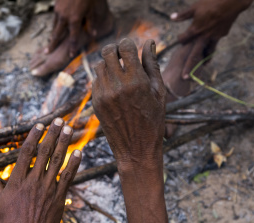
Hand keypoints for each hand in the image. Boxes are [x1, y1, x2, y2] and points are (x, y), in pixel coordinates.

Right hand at [0, 118, 80, 222]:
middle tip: (59, 121)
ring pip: (58, 161)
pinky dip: (74, 164)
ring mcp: (48, 190)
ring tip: (69, 130)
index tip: (40, 125)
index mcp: (17, 181)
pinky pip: (68, 177)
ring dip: (64, 143)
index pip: (26, 152)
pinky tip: (78, 153)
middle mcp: (33, 182)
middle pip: (44, 152)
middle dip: (52, 134)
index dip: (33, 136)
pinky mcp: (58, 199)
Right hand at [48, 0, 110, 56]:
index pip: (73, 37)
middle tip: (46, 52)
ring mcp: (58, 11)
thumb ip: (91, 22)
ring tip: (50, 42)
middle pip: (56, 34)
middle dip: (52, 44)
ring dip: (53, 34)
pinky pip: (55, 18)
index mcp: (74, 19)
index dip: (73, 47)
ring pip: (55, 26)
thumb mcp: (92, 9)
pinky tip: (56, 27)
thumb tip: (93, 35)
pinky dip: (56, 24)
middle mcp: (64, 17)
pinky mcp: (56, 5)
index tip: (71, 55)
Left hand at [92, 38, 165, 167]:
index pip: (125, 47)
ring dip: (108, 64)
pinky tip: (114, 86)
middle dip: (115, 50)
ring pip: (99, 66)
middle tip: (122, 56)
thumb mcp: (158, 92)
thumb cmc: (153, 120)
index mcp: (136, 81)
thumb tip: (149, 42)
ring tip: (119, 73)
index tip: (131, 48)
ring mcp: (104, 95)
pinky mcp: (96, 103)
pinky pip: (95, 81)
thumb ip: (152, 65)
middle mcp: (117, 86)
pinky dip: (103, 79)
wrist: (136, 149)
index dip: (128, 44)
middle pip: (107, 52)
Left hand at [171, 0, 252, 78]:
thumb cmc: (212, 2)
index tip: (179, 40)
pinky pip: (215, 43)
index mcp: (195, 30)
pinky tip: (210, 46)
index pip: (183, 40)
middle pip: (194, 55)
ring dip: (204, 59)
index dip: (180, 39)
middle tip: (184, 78)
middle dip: (188, 67)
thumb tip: (172, 18)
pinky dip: (212, 46)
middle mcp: (204, 36)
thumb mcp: (195, 7)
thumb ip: (183, 15)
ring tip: (203, 66)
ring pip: (208, 51)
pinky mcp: (222, 35)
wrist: (233, 2)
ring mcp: (214, 37)